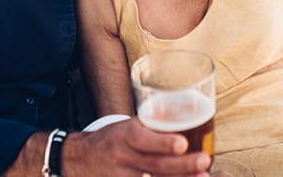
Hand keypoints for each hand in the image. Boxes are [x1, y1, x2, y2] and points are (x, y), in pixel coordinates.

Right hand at [63, 118, 209, 176]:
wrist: (78, 160)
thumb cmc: (112, 139)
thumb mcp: (128, 126)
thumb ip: (154, 125)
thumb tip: (191, 118)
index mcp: (125, 135)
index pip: (143, 139)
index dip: (163, 143)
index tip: (183, 143)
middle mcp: (123, 157)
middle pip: (154, 165)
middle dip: (182, 165)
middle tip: (204, 161)